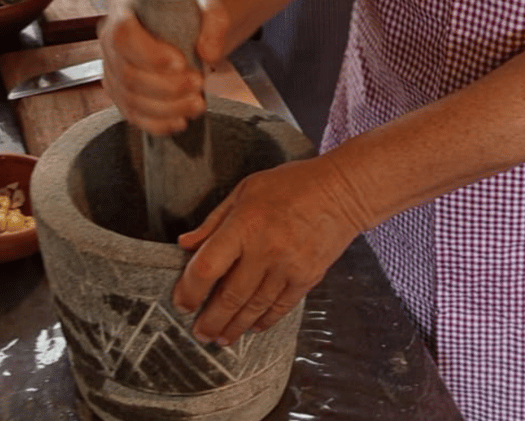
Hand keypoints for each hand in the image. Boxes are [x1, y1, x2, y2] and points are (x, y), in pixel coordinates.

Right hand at [97, 0, 229, 134]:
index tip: (182, 63)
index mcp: (123, 10)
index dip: (150, 55)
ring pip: (130, 99)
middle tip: (198, 83)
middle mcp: (110, 42)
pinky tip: (180, 121)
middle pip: (128, 74)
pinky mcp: (122, 95)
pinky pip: (133, 115)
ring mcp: (113, 71)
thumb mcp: (211, 8)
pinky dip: (157, 123)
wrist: (193, 29)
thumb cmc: (194, 14)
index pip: (123, 36)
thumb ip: (214, 24)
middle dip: (167, 87)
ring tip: (197, 103)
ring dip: (167, 108)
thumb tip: (208, 53)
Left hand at [171, 155, 365, 345]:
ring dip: (235, 327)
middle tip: (199, 333)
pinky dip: (265, 320)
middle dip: (210, 320)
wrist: (342, 192)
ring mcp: (289, 267)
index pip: (208, 267)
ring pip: (255, 308)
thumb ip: (214, 221)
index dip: (190, 290)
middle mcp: (265, 251)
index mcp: (245, 225)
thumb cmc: (291, 185)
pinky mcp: (308, 278)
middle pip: (230, 297)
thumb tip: (185, 245)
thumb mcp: (246, 190)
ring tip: (221, 338)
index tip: (182, 302)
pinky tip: (252, 327)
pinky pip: (281, 307)